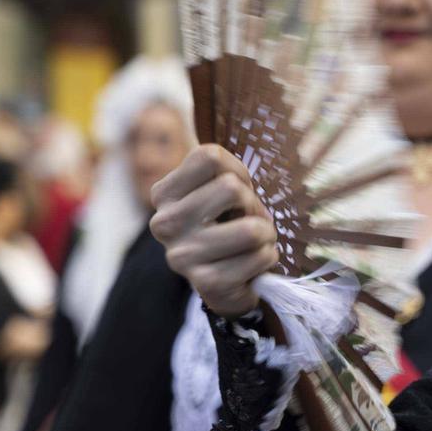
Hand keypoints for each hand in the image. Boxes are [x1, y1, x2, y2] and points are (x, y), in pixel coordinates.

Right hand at [150, 145, 278, 315]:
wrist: (225, 283)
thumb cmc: (227, 224)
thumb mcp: (217, 190)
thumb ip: (223, 169)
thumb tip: (251, 147)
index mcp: (164, 193)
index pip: (210, 157)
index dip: (237, 171)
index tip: (234, 192)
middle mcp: (165, 223)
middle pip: (232, 188)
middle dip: (252, 204)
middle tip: (245, 220)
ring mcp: (183, 255)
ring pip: (251, 228)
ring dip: (265, 233)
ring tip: (252, 241)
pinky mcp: (206, 282)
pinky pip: (261, 256)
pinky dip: (268, 257)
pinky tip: (251, 263)